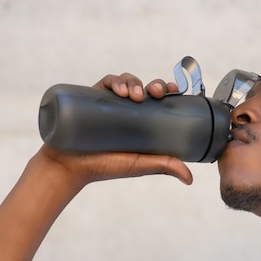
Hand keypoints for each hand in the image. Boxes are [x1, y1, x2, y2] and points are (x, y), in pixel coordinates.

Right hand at [35, 73, 191, 188]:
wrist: (69, 167)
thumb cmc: (105, 167)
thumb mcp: (140, 165)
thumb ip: (164, 166)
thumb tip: (190, 178)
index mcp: (140, 121)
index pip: (158, 100)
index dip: (168, 90)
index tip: (175, 90)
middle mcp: (125, 110)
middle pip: (144, 88)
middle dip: (153, 84)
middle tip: (156, 93)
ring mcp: (108, 103)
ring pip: (127, 83)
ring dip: (134, 82)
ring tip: (134, 95)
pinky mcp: (90, 98)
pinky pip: (106, 82)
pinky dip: (115, 81)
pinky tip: (120, 91)